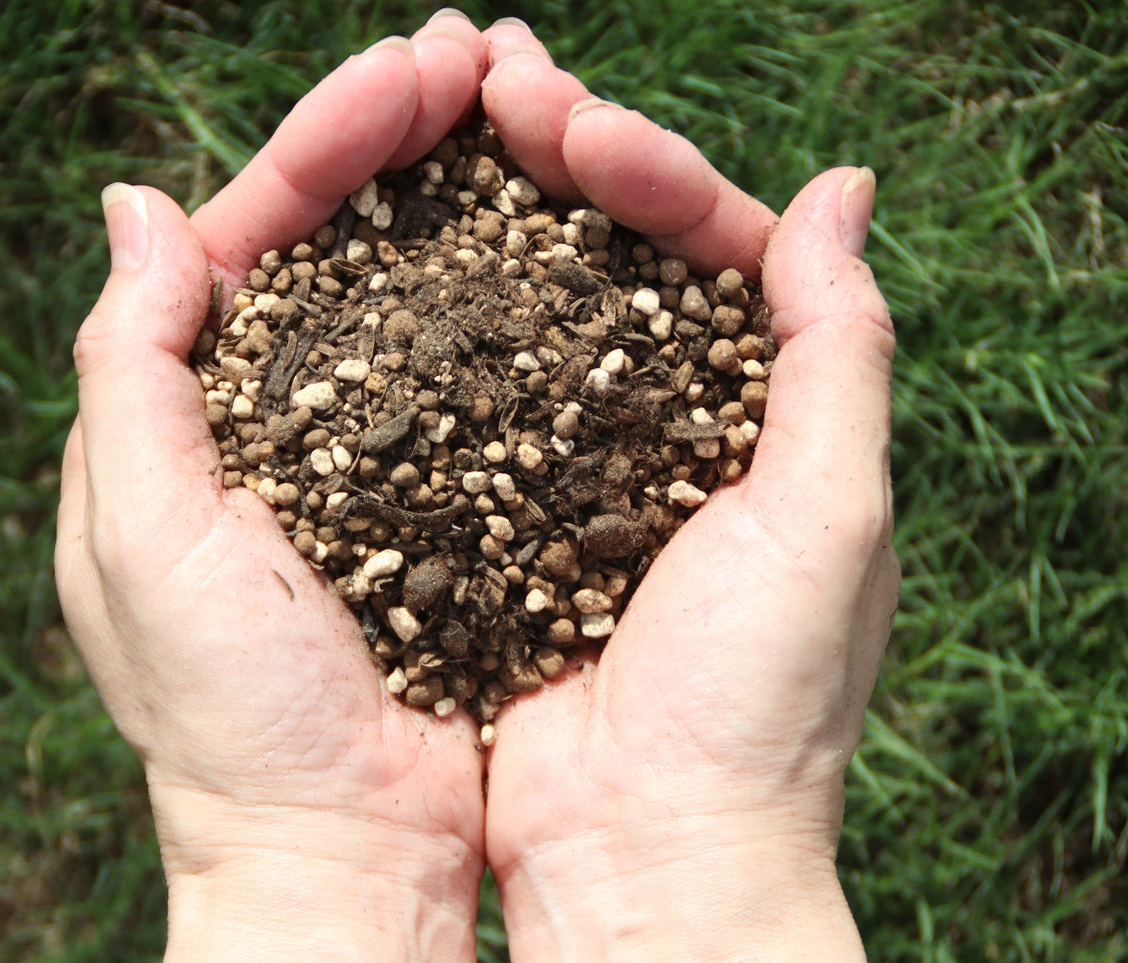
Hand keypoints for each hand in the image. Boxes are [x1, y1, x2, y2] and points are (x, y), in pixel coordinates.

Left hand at [55, 14, 491, 960]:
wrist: (343, 855)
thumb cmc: (229, 719)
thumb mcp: (144, 538)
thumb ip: (132, 368)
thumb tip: (139, 200)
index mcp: (200, 408)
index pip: (258, 232)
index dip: (329, 142)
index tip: (412, 71)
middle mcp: (292, 414)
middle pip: (349, 241)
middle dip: (408, 140)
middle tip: (483, 54)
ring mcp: (388, 452)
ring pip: (429, 290)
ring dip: (476, 197)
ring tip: (538, 107)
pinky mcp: (470, 499)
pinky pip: (498, 377)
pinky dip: (530, 303)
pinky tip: (576, 238)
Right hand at [476, 21, 895, 961]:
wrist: (645, 853)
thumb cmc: (756, 705)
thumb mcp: (830, 514)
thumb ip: (840, 349)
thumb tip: (842, 185)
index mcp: (754, 407)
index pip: (704, 241)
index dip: (641, 164)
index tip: (569, 119)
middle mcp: (658, 419)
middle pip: (604, 251)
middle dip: (551, 154)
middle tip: (487, 74)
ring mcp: (563, 460)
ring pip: (522, 300)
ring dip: (484, 209)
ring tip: (437, 114)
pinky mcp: (484, 509)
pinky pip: (457, 390)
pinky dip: (430, 317)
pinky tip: (388, 254)